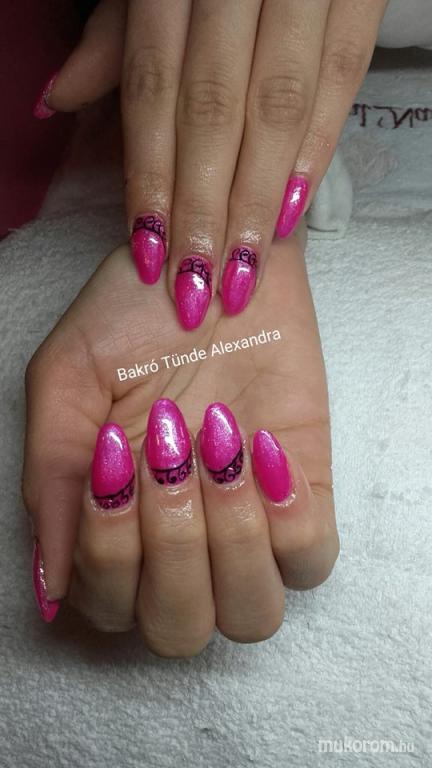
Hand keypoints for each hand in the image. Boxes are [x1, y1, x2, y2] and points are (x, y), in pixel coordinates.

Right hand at [24, 234, 338, 653]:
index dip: (108, 554)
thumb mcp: (68, 379)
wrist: (214, 259)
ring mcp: (247, 519)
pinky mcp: (305, 491)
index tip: (114, 453)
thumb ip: (52, 477)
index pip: (109, 608)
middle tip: (165, 452)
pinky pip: (313, 562)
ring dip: (228, 541)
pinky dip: (287, 521)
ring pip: (252, 615)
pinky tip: (262, 449)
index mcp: (117, 521)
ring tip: (217, 449)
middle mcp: (183, 535)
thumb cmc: (135, 315)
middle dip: (168, 549)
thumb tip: (51, 583)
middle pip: (180, 628)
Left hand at [35, 0, 387, 324]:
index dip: (151, 177)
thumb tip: (53, 97)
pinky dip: (317, 148)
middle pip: (213, 113)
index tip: (149, 252)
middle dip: (204, 208)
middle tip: (197, 285)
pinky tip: (293, 213)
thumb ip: (114, 39)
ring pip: (276, 106)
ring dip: (257, 199)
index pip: (154, 92)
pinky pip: (341, 75)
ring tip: (241, 271)